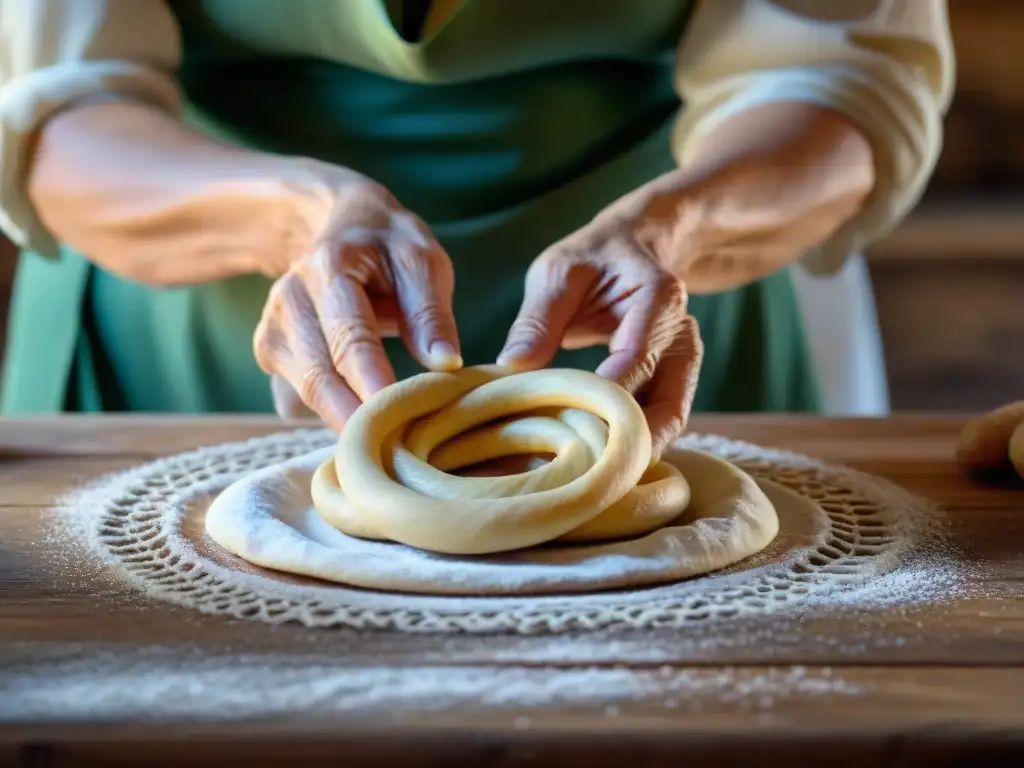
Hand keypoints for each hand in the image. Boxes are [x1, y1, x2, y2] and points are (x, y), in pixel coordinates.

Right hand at [254, 176, 461, 431]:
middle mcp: (290, 298)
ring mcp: (273, 326)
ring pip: (306, 391)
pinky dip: (330, 415)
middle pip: (319, 373)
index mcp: (329, 267)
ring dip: (343, 422)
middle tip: (395, 454)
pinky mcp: (271, 351)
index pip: (349, 335)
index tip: (394, 417)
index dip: (370, 380)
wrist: (338, 226)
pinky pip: (299, 395)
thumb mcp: (421, 259)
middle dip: (355, 417)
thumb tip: (446, 364)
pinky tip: (362, 432)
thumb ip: (430, 310)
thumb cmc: (388, 246)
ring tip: (386, 451)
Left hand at [497, 189, 703, 459]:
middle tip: (578, 480)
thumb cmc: (594, 257)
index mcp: (659, 298)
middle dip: (625, 445)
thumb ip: (539, 319)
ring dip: (630, 455)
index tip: (570, 430)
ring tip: (584, 486)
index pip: (636, 357)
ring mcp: (683, 366)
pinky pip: (657, 424)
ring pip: (667, 425)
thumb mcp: (559, 271)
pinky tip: (593, 469)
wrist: (637, 247)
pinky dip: (629, 447)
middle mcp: (683, 337)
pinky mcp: (674, 386)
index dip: (607, 398)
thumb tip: (510, 368)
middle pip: (665, 406)